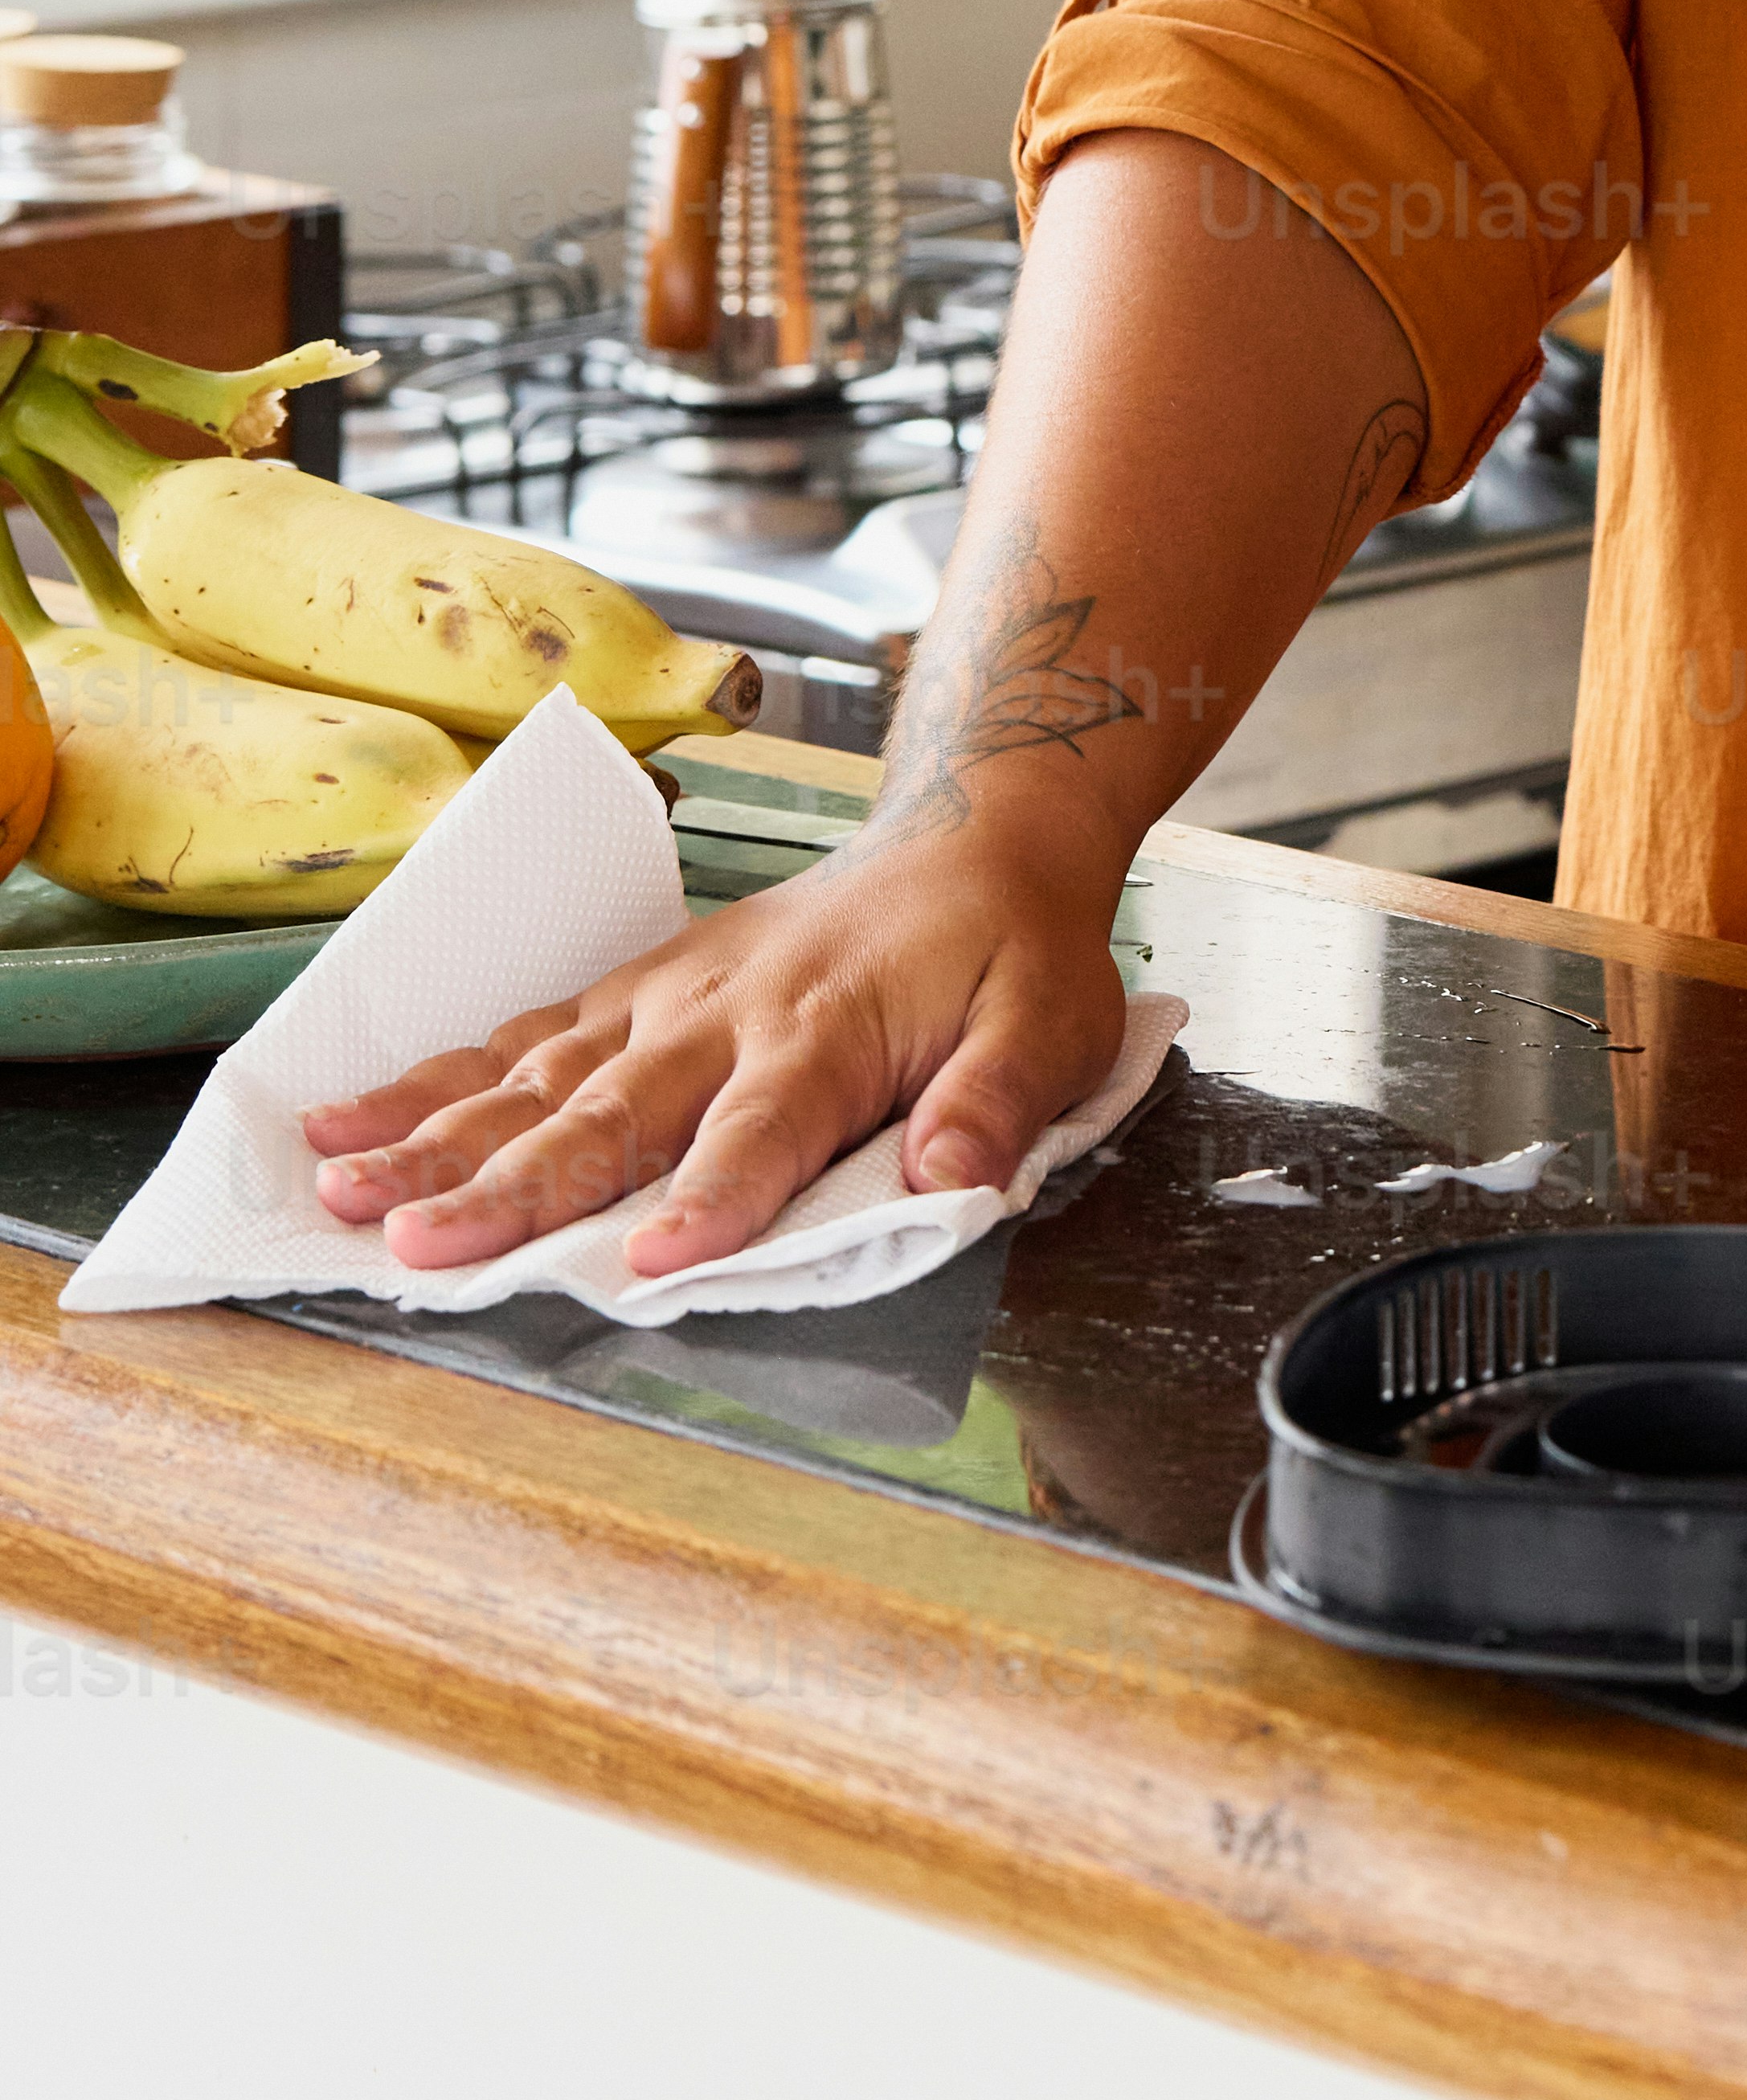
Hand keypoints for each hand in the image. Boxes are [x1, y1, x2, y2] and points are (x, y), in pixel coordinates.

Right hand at [299, 810, 1137, 1280]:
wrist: (977, 836)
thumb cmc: (1011, 950)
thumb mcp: (1052, 1023)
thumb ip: (998, 1103)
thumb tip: (960, 1179)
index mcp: (829, 1036)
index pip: (762, 1132)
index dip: (710, 1199)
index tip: (648, 1263)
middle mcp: (726, 1017)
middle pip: (609, 1115)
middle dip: (509, 1187)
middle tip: (417, 1246)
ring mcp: (667, 1000)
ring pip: (535, 1077)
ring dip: (437, 1137)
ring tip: (341, 1187)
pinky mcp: (635, 990)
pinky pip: (523, 1035)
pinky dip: (434, 1077)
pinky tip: (352, 1117)